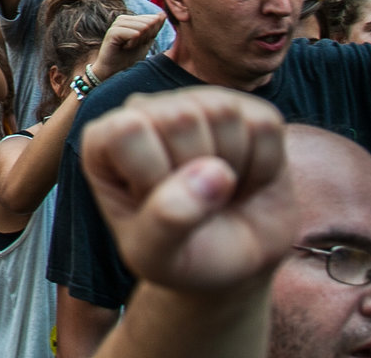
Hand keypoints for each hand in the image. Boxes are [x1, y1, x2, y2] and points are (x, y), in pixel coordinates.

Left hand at [81, 88, 292, 292]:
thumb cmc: (181, 255)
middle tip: (194, 201)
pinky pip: (264, 126)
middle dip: (197, 174)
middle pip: (180, 118)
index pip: (127, 131)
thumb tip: (213, 172)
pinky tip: (246, 180)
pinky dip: (264, 165)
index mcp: (105, 140)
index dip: (154, 177)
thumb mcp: (156, 255)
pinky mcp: (245, 110)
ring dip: (233, 169)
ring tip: (218, 190)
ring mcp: (197, 104)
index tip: (158, 207)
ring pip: (224, 114)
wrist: (232, 267)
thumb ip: (167, 219)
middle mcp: (146, 110)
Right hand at [91, 12, 165, 80]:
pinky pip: (134, 34)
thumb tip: (163, 14)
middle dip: (146, 38)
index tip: (140, 43)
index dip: (152, 34)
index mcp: (130, 19)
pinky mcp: (112, 32)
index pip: (153, 19)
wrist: (116, 71)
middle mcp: (122, 19)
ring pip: (143, 28)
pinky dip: (133, 44)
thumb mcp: (146, 41)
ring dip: (139, 42)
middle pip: (149, 23)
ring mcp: (116, 24)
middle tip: (134, 46)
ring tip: (129, 47)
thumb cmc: (130, 57)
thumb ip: (154, 28)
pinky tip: (124, 48)